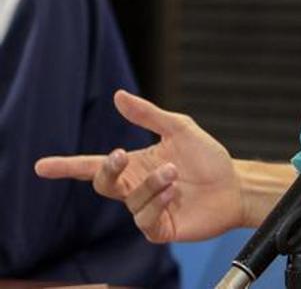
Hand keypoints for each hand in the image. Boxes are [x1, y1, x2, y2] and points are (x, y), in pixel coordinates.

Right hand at [34, 90, 243, 242]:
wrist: (235, 185)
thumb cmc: (208, 159)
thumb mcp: (180, 129)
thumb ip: (148, 115)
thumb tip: (118, 95)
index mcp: (135, 165)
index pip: (94, 166)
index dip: (67, 167)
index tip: (41, 166)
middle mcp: (136, 188)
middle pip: (103, 183)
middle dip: (108, 169)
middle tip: (121, 154)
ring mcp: (147, 209)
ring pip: (130, 200)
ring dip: (151, 183)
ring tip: (174, 172)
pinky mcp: (160, 228)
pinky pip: (145, 220)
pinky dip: (157, 203)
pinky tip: (173, 193)